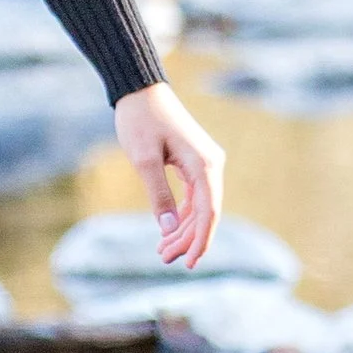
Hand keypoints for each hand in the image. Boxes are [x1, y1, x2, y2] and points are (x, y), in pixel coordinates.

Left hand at [112, 81, 223, 270]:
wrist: (140, 90)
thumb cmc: (140, 120)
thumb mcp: (144, 160)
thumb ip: (159, 195)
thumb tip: (170, 229)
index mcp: (204, 165)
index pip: (209, 212)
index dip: (200, 240)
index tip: (189, 263)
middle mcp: (211, 165)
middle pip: (206, 213)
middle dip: (187, 239)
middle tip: (163, 258)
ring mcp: (204, 163)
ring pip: (199, 206)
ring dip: (183, 229)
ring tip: (162, 250)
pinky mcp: (194, 162)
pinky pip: (194, 195)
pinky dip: (181, 214)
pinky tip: (168, 230)